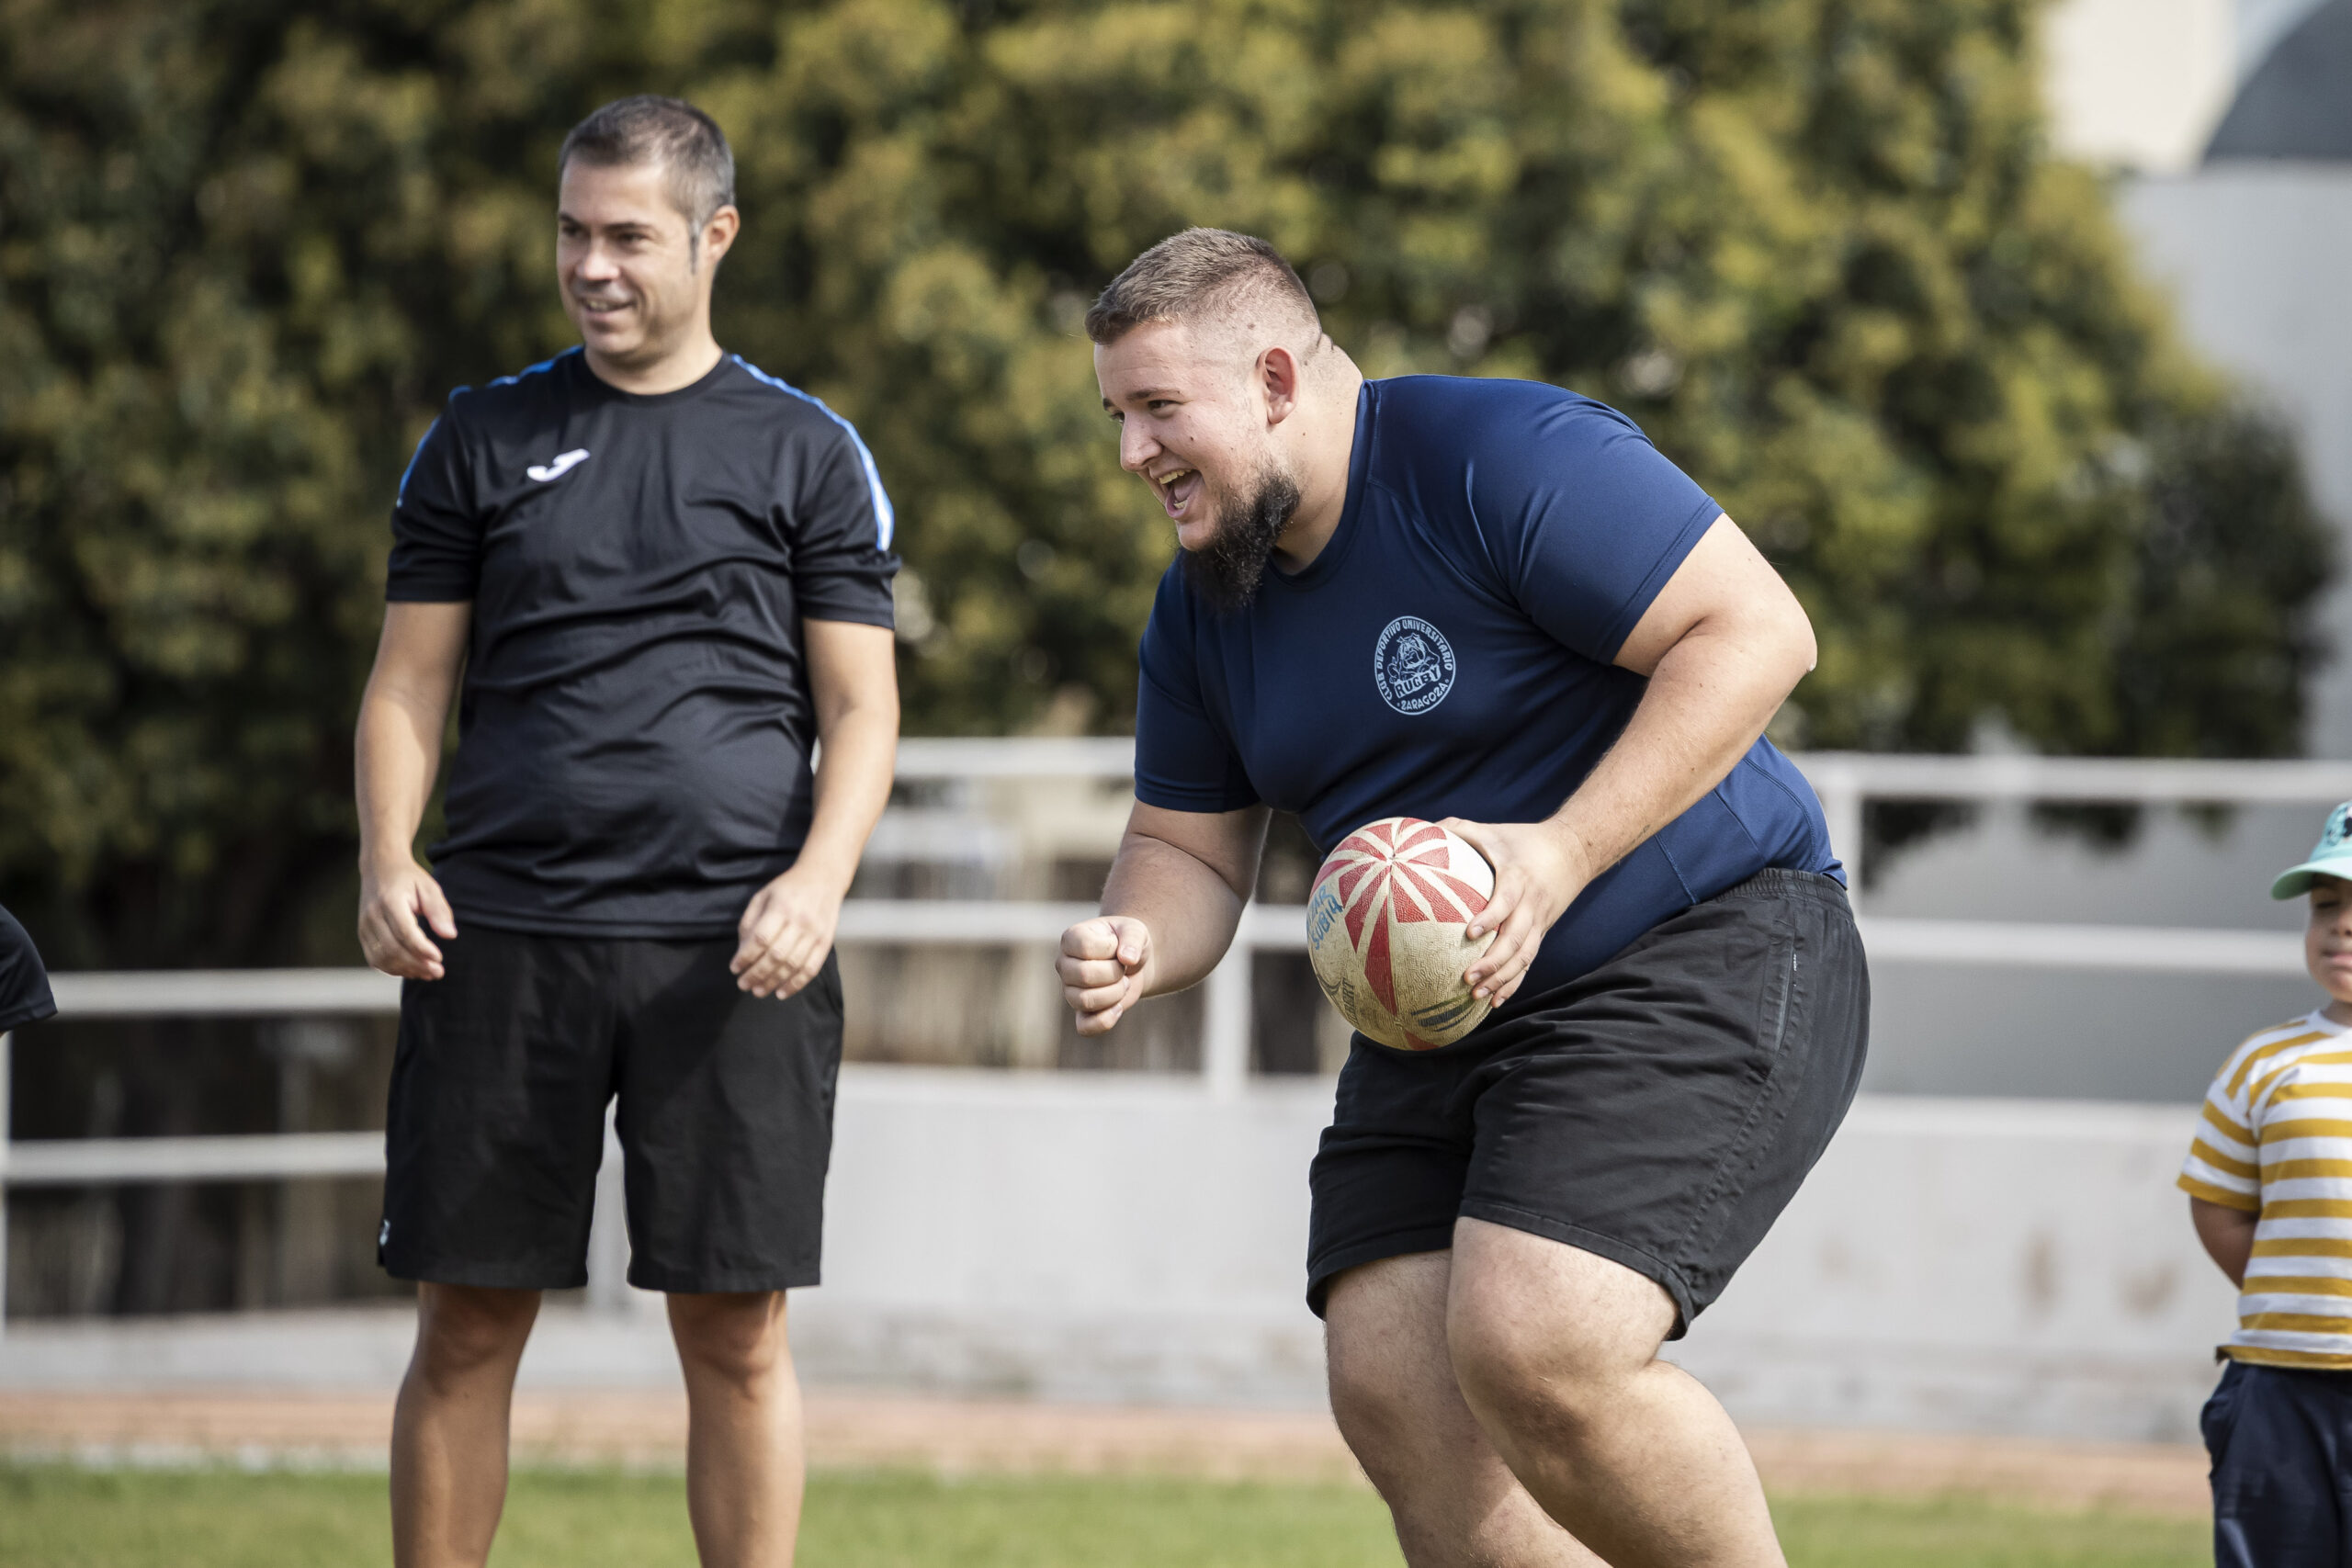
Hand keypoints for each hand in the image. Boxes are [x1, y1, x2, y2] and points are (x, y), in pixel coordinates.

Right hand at [358, 858, 457, 979]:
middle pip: (393, 949)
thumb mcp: (429, 887)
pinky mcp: (363, 934)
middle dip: (416, 964)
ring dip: (406, 970)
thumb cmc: (409, 878)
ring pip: (382, 958)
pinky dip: (393, 969)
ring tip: (427, 973)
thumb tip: (450, 935)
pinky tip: (412, 970)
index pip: (404, 932)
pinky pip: (375, 959)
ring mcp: (364, 926)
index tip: (439, 958)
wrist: (379, 868)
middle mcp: (372, 915)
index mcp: (390, 901)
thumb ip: (439, 911)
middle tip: (438, 972)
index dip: (422, 949)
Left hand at [732, 865, 846, 998]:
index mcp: (781, 907)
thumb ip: (750, 921)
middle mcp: (800, 922)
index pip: (761, 938)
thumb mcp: (763, 896)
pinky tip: (782, 992)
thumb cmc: (788, 888)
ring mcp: (815, 934)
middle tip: (743, 984)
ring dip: (773, 982)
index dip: (746, 957)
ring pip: (793, 965)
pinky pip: (811, 969)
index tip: (735, 968)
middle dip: (757, 974)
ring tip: (758, 991)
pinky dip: (796, 984)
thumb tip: (743, 951)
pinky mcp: (825, 943)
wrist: (824, 878)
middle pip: (776, 955)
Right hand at [1057, 916, 1153, 1034]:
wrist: (1133, 961)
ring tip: (1123, 983)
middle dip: (1115, 973)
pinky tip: (1119, 1008)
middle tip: (1123, 969)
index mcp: (1071, 939)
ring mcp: (1069, 991)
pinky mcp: (1081, 1012)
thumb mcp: (1135, 930)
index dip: (1110, 949)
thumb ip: (1133, 938)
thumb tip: (1127, 958)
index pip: (1085, 947)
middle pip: (1084, 976)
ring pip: (1085, 1001)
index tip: (1117, 946)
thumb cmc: (1128, 941)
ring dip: (1115, 994)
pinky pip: (1085, 1027)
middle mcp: (1064, 965)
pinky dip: (1105, 1021)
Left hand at [1438, 818, 1591, 1006]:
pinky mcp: (1541, 933)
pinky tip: (1494, 1001)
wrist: (1576, 851)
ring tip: (1476, 996)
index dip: (1491, 917)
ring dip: (1501, 979)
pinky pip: (1528, 962)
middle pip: (1516, 939)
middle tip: (1466, 977)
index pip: (1507, 900)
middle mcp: (1532, 904)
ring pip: (1524, 957)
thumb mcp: (1494, 831)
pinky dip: (1513, 983)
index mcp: (1519, 878)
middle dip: (1492, 961)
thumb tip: (1420, 831)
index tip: (1469, 933)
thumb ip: (1458, 829)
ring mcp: (1539, 922)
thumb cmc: (1525, 840)